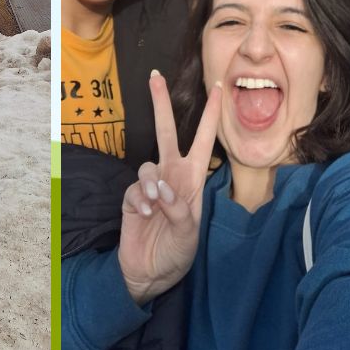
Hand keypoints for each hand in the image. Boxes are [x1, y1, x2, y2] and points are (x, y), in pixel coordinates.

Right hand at [117, 71, 221, 305]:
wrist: (150, 272)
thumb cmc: (177, 253)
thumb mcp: (190, 235)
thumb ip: (180, 210)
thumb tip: (162, 188)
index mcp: (193, 180)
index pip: (203, 141)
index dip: (211, 115)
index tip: (218, 87)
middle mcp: (171, 177)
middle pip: (166, 132)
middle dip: (161, 104)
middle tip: (155, 76)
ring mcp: (149, 186)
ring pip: (147, 165)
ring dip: (151, 184)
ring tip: (155, 208)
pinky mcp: (131, 197)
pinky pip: (135, 189)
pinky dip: (141, 202)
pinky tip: (146, 217)